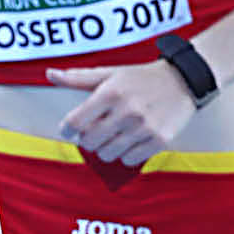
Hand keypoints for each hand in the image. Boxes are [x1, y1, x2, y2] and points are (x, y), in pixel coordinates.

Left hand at [46, 61, 195, 164]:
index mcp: (110, 93)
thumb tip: (50, 75)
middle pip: (89, 142)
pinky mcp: (160, 140)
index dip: (67, 130)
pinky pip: (130, 160)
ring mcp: (144, 127)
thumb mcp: (110, 73)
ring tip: (114, 136)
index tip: (69, 130)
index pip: (75, 123)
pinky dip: (127, 154)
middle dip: (88, 140)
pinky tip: (131, 141)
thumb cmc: (141, 77)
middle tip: (96, 132)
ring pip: (108, 154)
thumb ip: (78, 77)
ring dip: (107, 149)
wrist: (183, 80)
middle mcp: (126, 111)